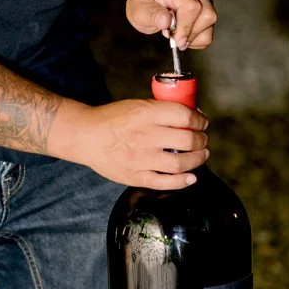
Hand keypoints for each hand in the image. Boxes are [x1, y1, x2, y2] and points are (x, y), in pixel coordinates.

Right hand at [53, 99, 208, 188]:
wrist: (86, 136)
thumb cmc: (112, 119)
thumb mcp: (137, 105)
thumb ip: (162, 110)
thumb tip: (192, 116)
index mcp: (145, 114)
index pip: (185, 116)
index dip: (200, 120)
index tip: (202, 122)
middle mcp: (144, 136)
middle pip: (187, 141)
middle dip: (201, 140)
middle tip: (202, 139)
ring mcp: (140, 159)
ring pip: (180, 164)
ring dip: (197, 160)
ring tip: (200, 155)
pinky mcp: (135, 176)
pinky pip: (165, 183)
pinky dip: (182, 181)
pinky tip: (191, 177)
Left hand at [126, 0, 216, 50]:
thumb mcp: (138, 8)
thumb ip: (152, 15)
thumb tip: (166, 22)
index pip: (192, 6)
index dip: (186, 27)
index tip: (176, 41)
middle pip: (207, 15)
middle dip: (191, 34)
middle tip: (174, 39)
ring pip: (210, 21)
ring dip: (195, 36)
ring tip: (177, 35)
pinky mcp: (206, 7)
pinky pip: (209, 27)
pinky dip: (198, 37)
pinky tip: (184, 34)